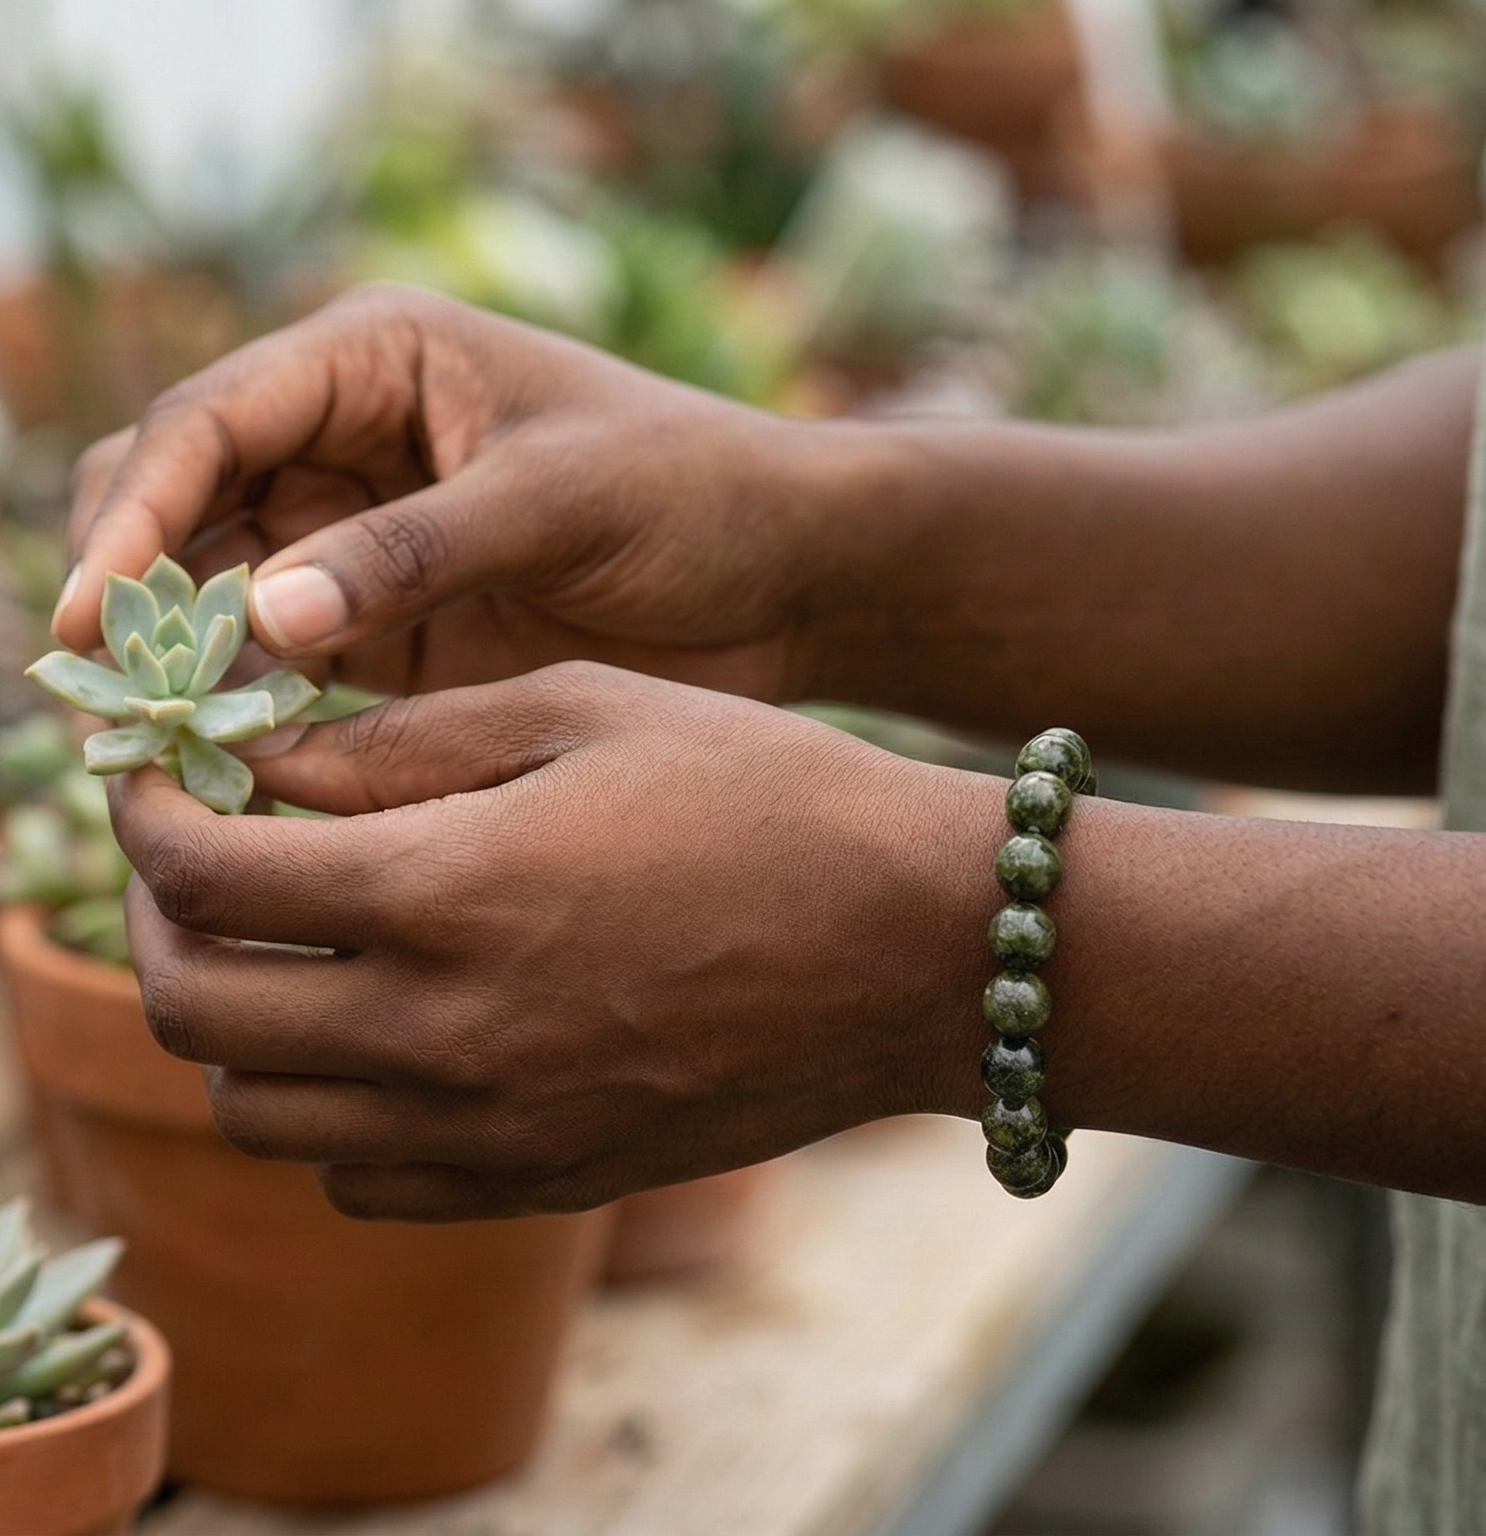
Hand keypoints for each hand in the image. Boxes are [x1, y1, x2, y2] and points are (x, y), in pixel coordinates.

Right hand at [59, 284, 838, 702]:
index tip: (92, 614)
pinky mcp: (390, 624)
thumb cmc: (690, 495)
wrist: (782, 576)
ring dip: (175, 652)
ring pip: (214, 586)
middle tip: (104, 691)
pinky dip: (243, 699)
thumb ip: (411, 553)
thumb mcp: (558, 501)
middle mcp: (346, 440)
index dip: (137, 512)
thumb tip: (256, 620)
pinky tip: (224, 753)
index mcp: (376, 360)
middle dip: (131, 582)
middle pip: (182, 498)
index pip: (210, 421)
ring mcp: (360, 537)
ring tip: (143, 737)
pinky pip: (281, 658)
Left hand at [108, 663, 1000, 1220]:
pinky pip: (362, 1179)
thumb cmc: (770, 797)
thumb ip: (401, 739)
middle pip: (197, 1009)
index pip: (203, 876)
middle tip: (198, 859)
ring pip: (263, 1111)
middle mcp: (444, 1032)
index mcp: (448, 890)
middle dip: (159, 921)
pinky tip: (386, 1031)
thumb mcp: (585, 710)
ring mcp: (491, 1128)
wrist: (917, 946)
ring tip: (291, 943)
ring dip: (239, 1020)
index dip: (145, 817)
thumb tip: (264, 761)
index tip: (154, 778)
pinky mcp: (541, 1180)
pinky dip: (329, 1110)